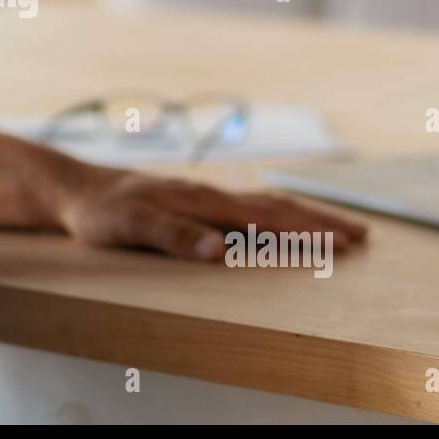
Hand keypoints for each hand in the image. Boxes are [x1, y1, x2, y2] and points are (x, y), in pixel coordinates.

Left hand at [56, 171, 366, 260]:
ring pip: (265, 203)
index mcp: (202, 202)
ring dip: (303, 214)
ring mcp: (203, 195)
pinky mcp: (194, 199)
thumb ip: (173, 236)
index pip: (265, 219)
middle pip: (276, 206)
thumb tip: (219, 249)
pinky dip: (275, 210)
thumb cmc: (102, 212)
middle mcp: (209, 195)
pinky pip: (247, 204)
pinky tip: (280, 213)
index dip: (305, 231)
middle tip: (362, 234)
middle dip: (320, 221)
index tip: (343, 242)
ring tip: (336, 225)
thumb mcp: (130, 227)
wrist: (77, 188)